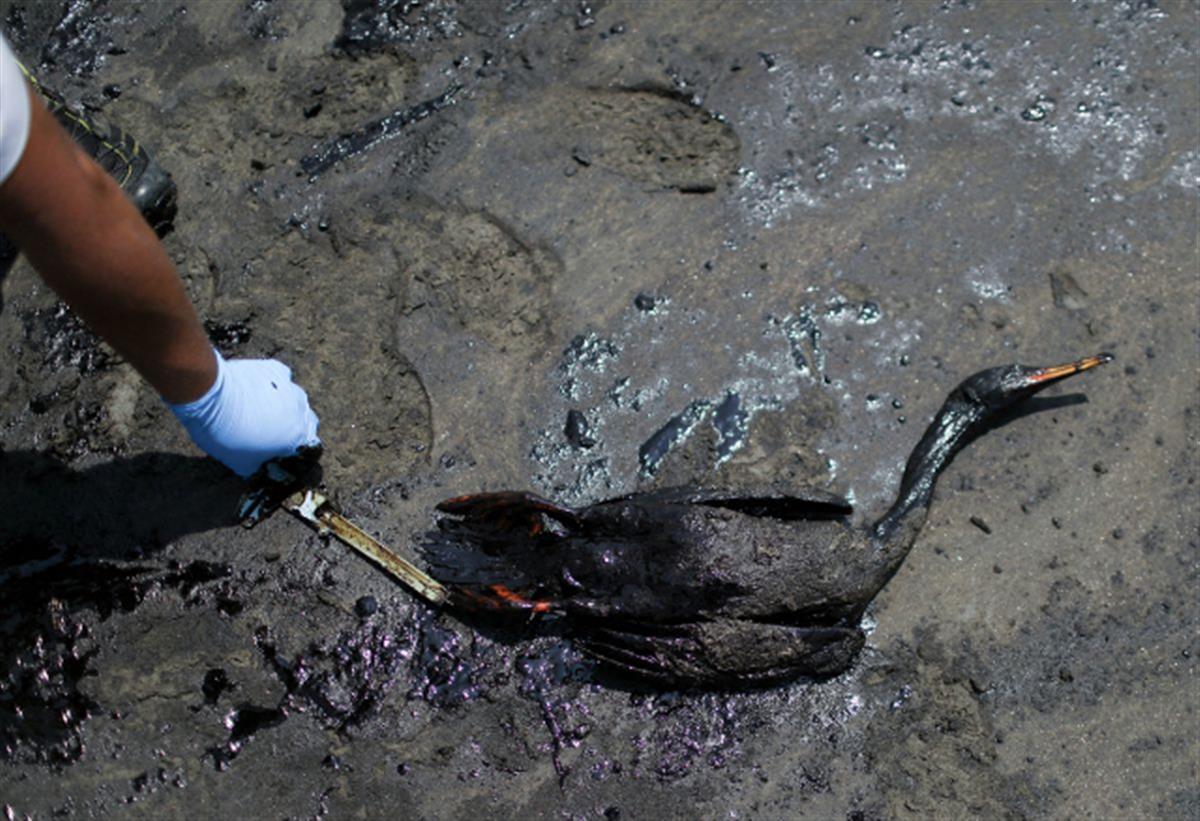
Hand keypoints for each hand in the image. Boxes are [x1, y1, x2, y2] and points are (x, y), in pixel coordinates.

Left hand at [169, 351, 319, 477]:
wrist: (211, 394)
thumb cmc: (224, 432)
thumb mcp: (239, 462)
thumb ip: (255, 468)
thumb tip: (255, 470)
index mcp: (297, 438)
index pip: (307, 450)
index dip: (293, 454)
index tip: (279, 456)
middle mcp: (301, 412)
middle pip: (306, 424)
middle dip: (293, 430)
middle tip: (271, 435)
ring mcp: (290, 388)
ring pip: (296, 400)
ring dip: (285, 407)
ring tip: (262, 411)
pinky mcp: (275, 370)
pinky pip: (281, 379)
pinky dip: (274, 385)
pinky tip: (260, 389)